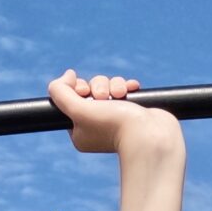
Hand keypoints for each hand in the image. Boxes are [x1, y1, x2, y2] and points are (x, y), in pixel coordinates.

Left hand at [47, 70, 181, 157]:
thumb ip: (61, 93)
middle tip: (103, 96)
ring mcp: (115, 119)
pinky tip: (132, 88)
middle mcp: (96, 126)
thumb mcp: (77, 109)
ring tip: (121, 94)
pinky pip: (125, 89)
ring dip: (114, 84)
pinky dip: (127, 86)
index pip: (71, 100)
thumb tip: (67, 75)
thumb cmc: (113, 125)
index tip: (84, 91)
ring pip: (108, 87)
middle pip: (90, 91)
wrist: (150, 135)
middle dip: (98, 86)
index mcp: (79, 132)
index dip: (76, 89)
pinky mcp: (132, 112)